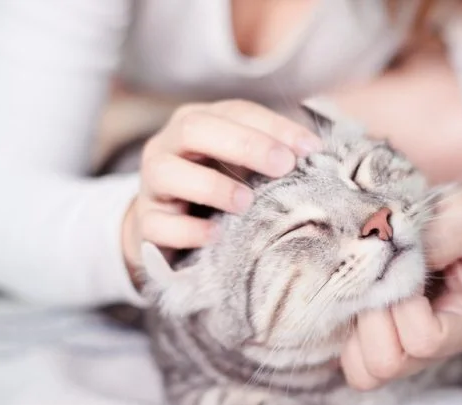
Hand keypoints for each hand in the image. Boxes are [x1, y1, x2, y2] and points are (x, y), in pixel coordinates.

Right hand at [122, 100, 321, 273]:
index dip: (274, 127)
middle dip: (243, 144)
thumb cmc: (214, 187)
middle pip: (196, 129)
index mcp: (197, 122)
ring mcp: (152, 184)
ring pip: (169, 173)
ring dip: (212, 186)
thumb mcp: (240, 165)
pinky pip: (160, 224)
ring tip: (246, 202)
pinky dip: (189, 231)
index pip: (235, 111)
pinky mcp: (145, 222)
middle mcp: (168, 145)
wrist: (165, 227)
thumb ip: (271, 155)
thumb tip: (316, 155)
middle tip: (283, 165)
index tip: (311, 148)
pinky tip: (216, 235)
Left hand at [340, 188, 461, 389]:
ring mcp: (404, 357)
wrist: (444, 226)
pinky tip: (354, 300)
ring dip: (356, 326)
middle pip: (388, 362)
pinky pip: (350, 368)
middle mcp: (436, 353)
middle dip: (373, 314)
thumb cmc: (460, 224)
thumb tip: (401, 249)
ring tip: (364, 288)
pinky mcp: (374, 351)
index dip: (403, 302)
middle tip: (376, 276)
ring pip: (365, 373)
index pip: (424, 339)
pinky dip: (344, 336)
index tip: (404, 265)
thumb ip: (447, 231)